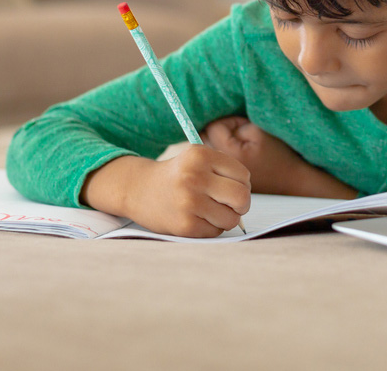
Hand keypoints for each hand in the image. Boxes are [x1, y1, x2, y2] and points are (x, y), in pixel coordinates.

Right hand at [81, 145, 249, 237]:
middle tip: (233, 204)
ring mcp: (189, 203)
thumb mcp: (197, 159)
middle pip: (242, 197)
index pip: (243, 175)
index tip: (232, 186)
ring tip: (211, 211)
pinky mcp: (185, 225)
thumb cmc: (178, 174)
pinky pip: (216, 232)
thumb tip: (247, 196)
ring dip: (226, 218)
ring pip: (231, 219)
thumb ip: (225, 171)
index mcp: (201, 155)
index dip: (243, 184)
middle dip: (242, 204)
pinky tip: (198, 218)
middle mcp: (194, 177)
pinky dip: (212, 228)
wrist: (139, 189)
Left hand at [203, 116, 356, 198]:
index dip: (229, 121)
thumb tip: (220, 127)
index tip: (244, 126)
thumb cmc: (279, 156)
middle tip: (239, 134)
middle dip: (220, 132)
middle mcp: (221, 168)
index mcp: (229, 153)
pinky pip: (216, 164)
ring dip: (219, 144)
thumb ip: (236, 125)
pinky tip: (239, 158)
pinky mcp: (227, 183)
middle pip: (206, 140)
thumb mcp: (260, 132)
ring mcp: (223, 178)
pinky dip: (222, 158)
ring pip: (209, 153)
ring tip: (240, 145)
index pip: (213, 127)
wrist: (293, 184)